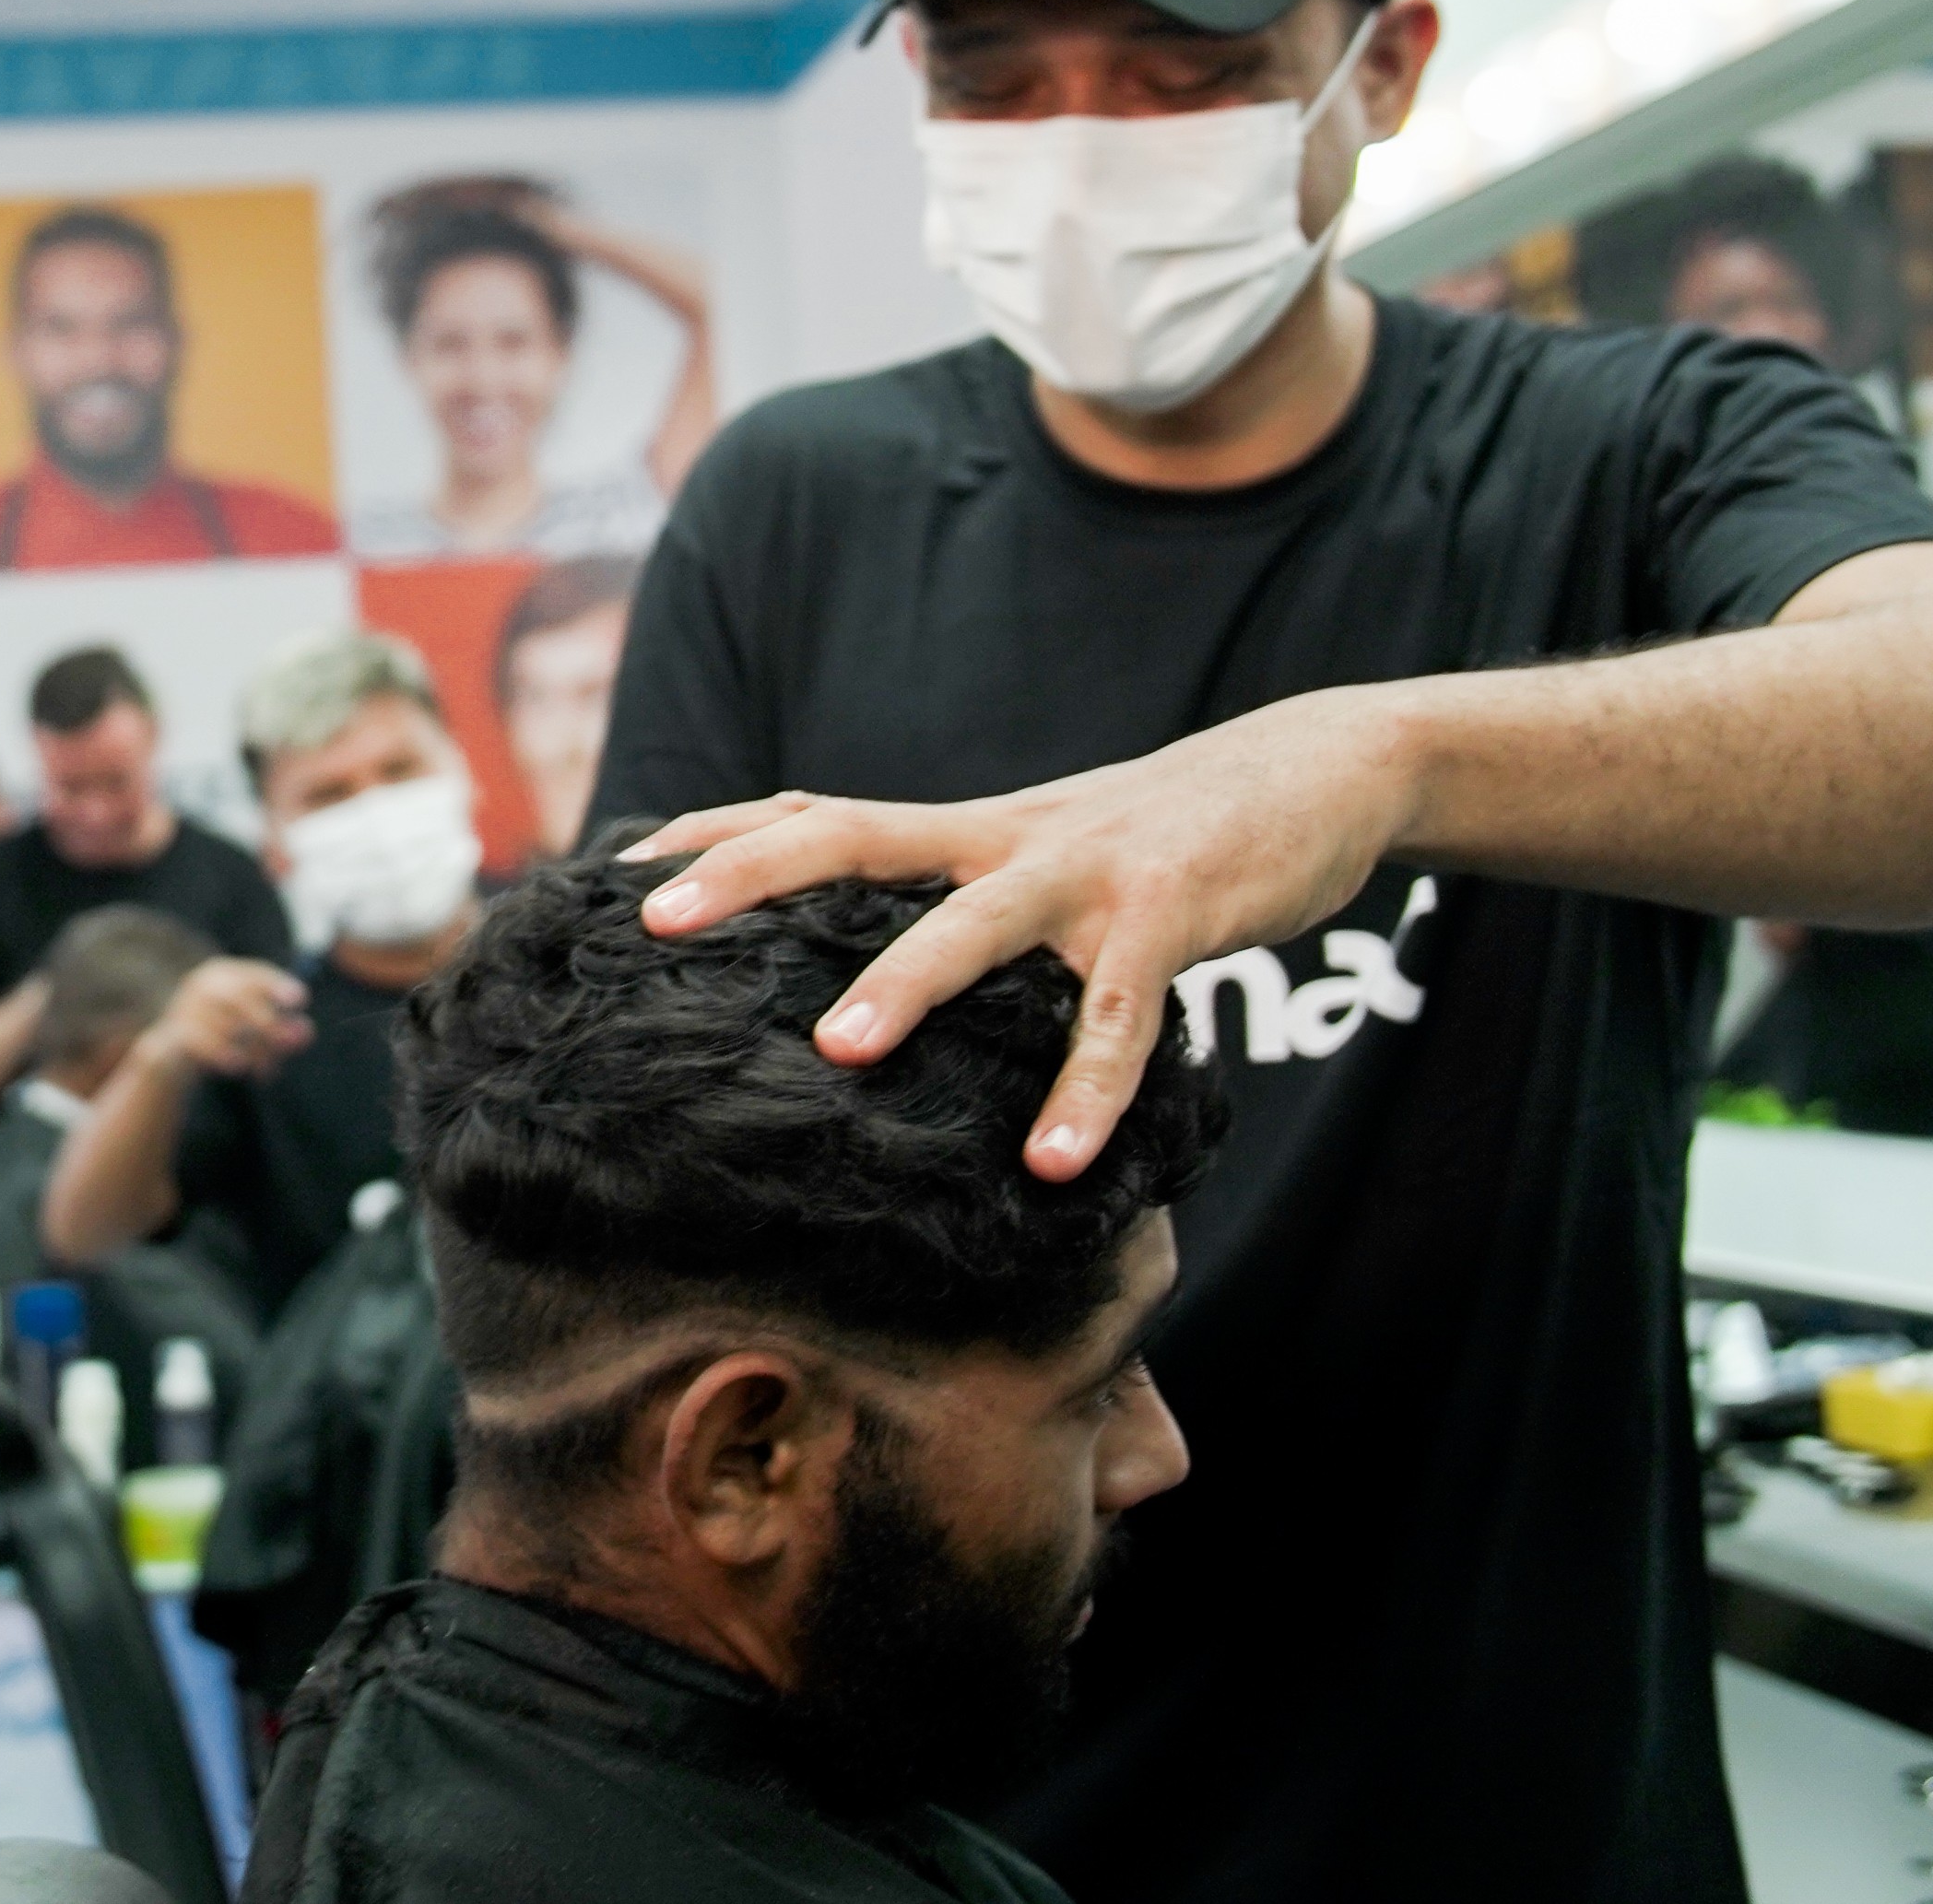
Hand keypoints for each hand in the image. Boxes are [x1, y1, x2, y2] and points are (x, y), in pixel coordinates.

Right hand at [142, 959, 314, 1082]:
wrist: (171, 1057)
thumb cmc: (220, 1036)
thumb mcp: (254, 1032)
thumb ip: (281, 1030)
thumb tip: (305, 1032)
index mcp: (223, 973)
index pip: (254, 975)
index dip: (277, 986)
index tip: (301, 1000)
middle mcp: (201, 984)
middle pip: (238, 997)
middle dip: (268, 1021)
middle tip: (291, 1044)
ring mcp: (184, 1006)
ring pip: (225, 1025)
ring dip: (252, 1049)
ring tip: (268, 1069)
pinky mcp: (174, 1033)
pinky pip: (201, 1041)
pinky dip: (222, 1052)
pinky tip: (239, 1066)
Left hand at [628, 688, 1419, 1175]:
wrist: (1316, 768)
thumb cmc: (1163, 833)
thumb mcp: (1046, 850)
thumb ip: (966, 893)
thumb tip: (872, 963)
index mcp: (968, 828)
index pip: (818, 813)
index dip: (718, 834)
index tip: (616, 869)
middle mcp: (1008, 837)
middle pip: (856, 834)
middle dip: (752, 873)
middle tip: (657, 923)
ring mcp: (1090, 870)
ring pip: (979, 922)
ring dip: (908, 980)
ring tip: (840, 1052)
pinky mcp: (1176, 912)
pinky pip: (1122, 1015)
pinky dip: (1089, 1089)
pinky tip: (1055, 1163)